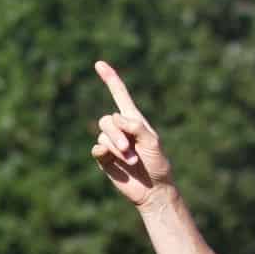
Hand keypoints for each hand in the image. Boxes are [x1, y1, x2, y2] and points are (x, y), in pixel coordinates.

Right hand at [91, 61, 174, 208]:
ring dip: (117, 148)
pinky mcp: (105, 159)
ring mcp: (111, 144)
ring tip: (131, 160)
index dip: (110, 79)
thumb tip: (115, 118)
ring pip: (102, 135)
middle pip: (107, 119)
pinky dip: (104, 152)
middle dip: (117, 134)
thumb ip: (136, 127)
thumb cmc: (157, 164)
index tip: (99, 64)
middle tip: (130, 150)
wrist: (152, 190)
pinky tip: (112, 160)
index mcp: (134, 120)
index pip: (119, 95)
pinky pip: (97, 148)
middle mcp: (121, 130)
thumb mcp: (153, 142)